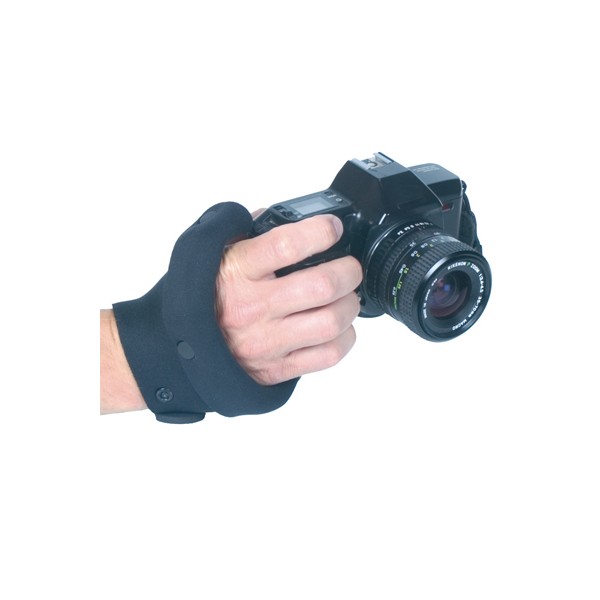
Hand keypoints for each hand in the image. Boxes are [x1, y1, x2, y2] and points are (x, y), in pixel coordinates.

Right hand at [216, 214, 362, 384]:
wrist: (182, 347)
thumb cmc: (208, 295)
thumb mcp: (219, 253)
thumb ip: (254, 232)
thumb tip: (292, 218)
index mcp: (238, 271)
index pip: (288, 245)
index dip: (321, 231)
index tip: (332, 228)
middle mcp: (252, 308)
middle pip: (322, 285)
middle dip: (348, 271)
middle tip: (348, 267)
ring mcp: (266, 342)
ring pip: (331, 322)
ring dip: (349, 305)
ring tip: (344, 297)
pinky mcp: (277, 368)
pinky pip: (329, 355)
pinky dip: (344, 338)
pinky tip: (337, 328)